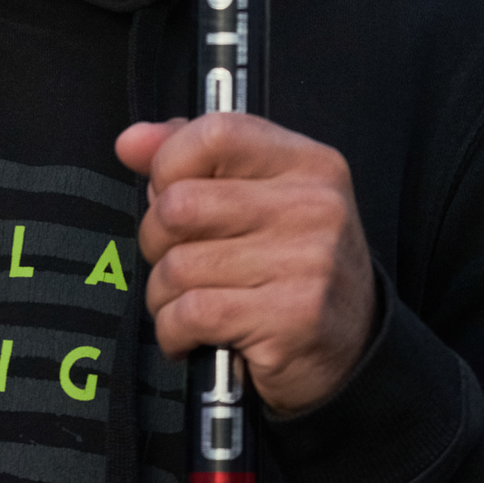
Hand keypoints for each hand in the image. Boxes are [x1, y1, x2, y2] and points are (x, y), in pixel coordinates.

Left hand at [115, 113, 376, 414]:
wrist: (352, 349)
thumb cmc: (289, 264)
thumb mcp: (257, 196)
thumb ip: (192, 158)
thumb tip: (131, 143)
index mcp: (307, 164)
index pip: (215, 134)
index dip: (169, 164)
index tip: (166, 193)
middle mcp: (315, 207)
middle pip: (180, 205)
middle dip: (156, 240)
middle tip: (176, 260)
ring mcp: (309, 264)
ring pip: (178, 265)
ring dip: (164, 293)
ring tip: (188, 302)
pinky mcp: (293, 319)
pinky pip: (191, 313)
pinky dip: (173, 329)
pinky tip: (193, 334)